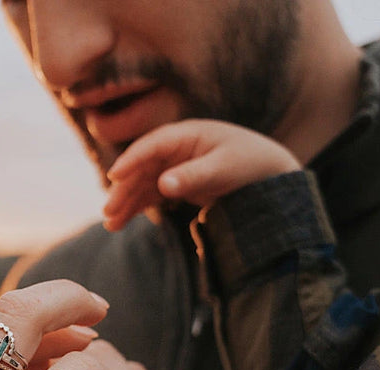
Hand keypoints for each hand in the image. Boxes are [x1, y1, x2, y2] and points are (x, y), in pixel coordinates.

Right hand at [102, 119, 300, 230]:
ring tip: (111, 225)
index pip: (152, 145)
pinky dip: (137, 208)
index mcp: (186, 135)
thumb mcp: (225, 169)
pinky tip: (122, 222)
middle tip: (108, 212)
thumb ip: (194, 176)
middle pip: (141, 168)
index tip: (114, 176)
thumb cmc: (251, 163)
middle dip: (123, 190)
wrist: (270, 175)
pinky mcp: (177, 183)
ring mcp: (174, 167)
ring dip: (126, 202)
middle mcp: (175, 149)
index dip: (131, 160)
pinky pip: (151, 195)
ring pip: (142, 184)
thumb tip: (164, 184)